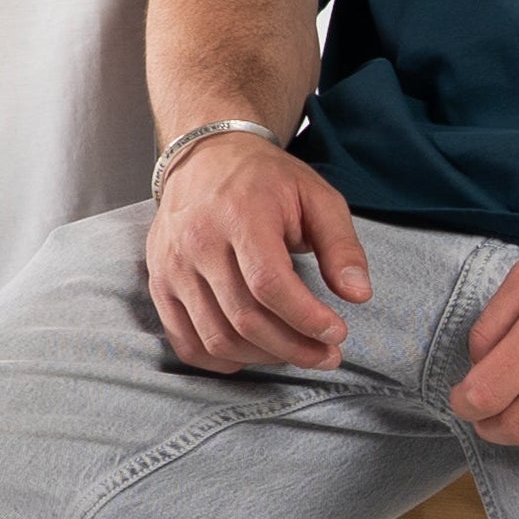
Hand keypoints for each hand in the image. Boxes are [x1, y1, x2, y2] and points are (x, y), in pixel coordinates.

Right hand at [146, 133, 372, 374]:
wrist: (205, 158)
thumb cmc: (267, 180)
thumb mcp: (316, 197)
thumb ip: (342, 246)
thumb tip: (358, 295)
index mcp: (239, 214)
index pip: (269, 284)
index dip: (306, 319)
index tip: (337, 334)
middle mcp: (197, 242)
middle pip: (244, 318)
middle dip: (294, 347)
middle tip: (328, 355)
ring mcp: (172, 267)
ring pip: (217, 337)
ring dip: (264, 357)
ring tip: (297, 352)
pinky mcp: (160, 285)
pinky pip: (187, 343)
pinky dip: (222, 360)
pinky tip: (254, 353)